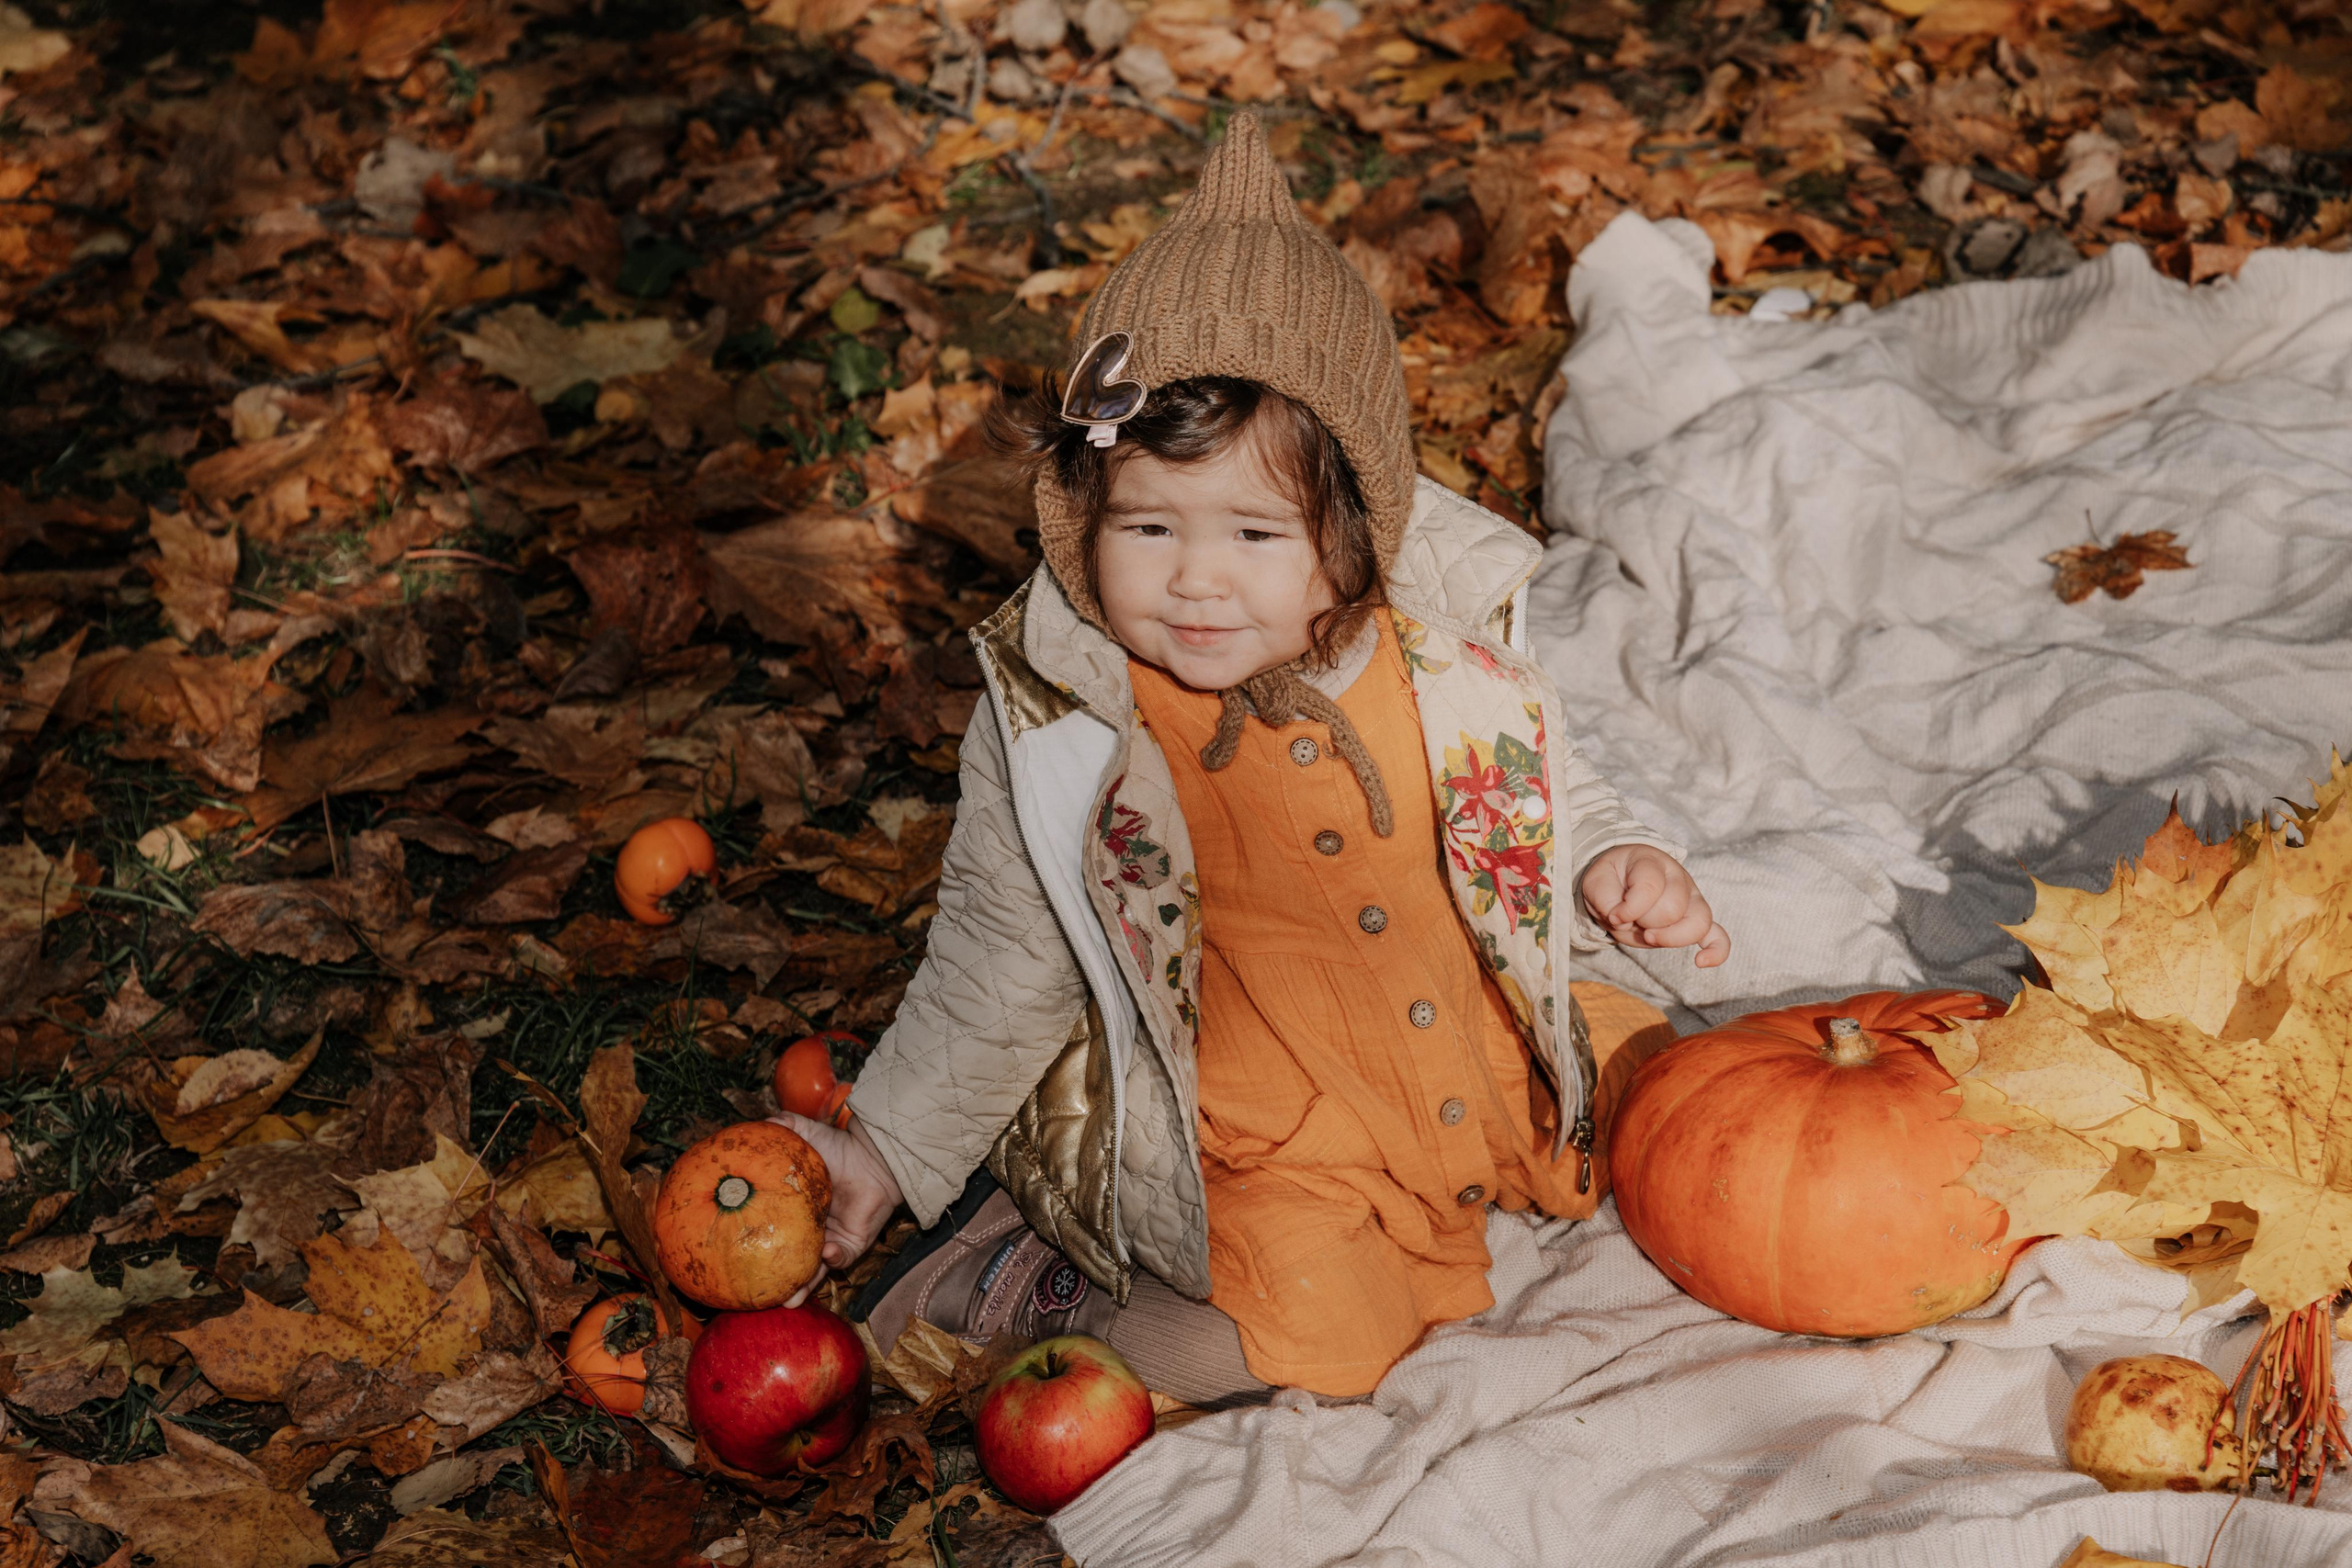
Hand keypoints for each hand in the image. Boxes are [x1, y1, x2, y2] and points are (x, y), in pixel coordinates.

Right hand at [769, 1110, 904, 1307]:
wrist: (874, 1157)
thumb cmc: (839, 1148)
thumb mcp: (805, 1134)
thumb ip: (782, 1126)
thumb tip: (758, 1123)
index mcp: (792, 1213)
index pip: (769, 1235)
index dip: (755, 1246)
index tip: (733, 1256)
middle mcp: (808, 1231)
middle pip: (788, 1261)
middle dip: (775, 1280)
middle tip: (757, 1295)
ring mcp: (830, 1240)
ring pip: (812, 1270)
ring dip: (802, 1286)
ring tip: (788, 1300)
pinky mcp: (852, 1244)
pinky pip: (840, 1258)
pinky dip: (832, 1258)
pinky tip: (825, 1252)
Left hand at [1580, 845, 1731, 968]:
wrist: (1621, 877)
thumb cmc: (1611, 880)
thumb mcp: (1596, 882)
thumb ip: (1605, 899)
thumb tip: (1622, 922)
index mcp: (1652, 863)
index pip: (1651, 886)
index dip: (1629, 908)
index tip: (1613, 915)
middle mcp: (1678, 878)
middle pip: (1672, 910)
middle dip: (1645, 922)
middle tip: (1630, 918)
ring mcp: (1692, 898)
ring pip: (1696, 924)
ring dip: (1667, 937)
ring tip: (1649, 935)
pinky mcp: (1696, 919)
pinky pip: (1717, 936)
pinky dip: (1715, 950)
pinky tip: (1702, 962)